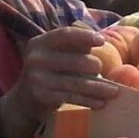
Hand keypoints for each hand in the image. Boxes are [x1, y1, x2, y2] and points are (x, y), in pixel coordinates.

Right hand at [5, 27, 119, 122]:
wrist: (24, 99)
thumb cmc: (49, 70)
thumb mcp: (55, 53)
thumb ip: (74, 45)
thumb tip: (99, 39)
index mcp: (40, 42)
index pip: (65, 34)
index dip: (84, 35)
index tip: (102, 41)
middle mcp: (36, 58)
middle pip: (75, 60)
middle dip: (94, 65)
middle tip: (104, 70)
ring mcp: (38, 78)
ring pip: (76, 82)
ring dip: (98, 88)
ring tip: (114, 91)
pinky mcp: (43, 96)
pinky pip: (71, 97)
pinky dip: (88, 100)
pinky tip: (101, 103)